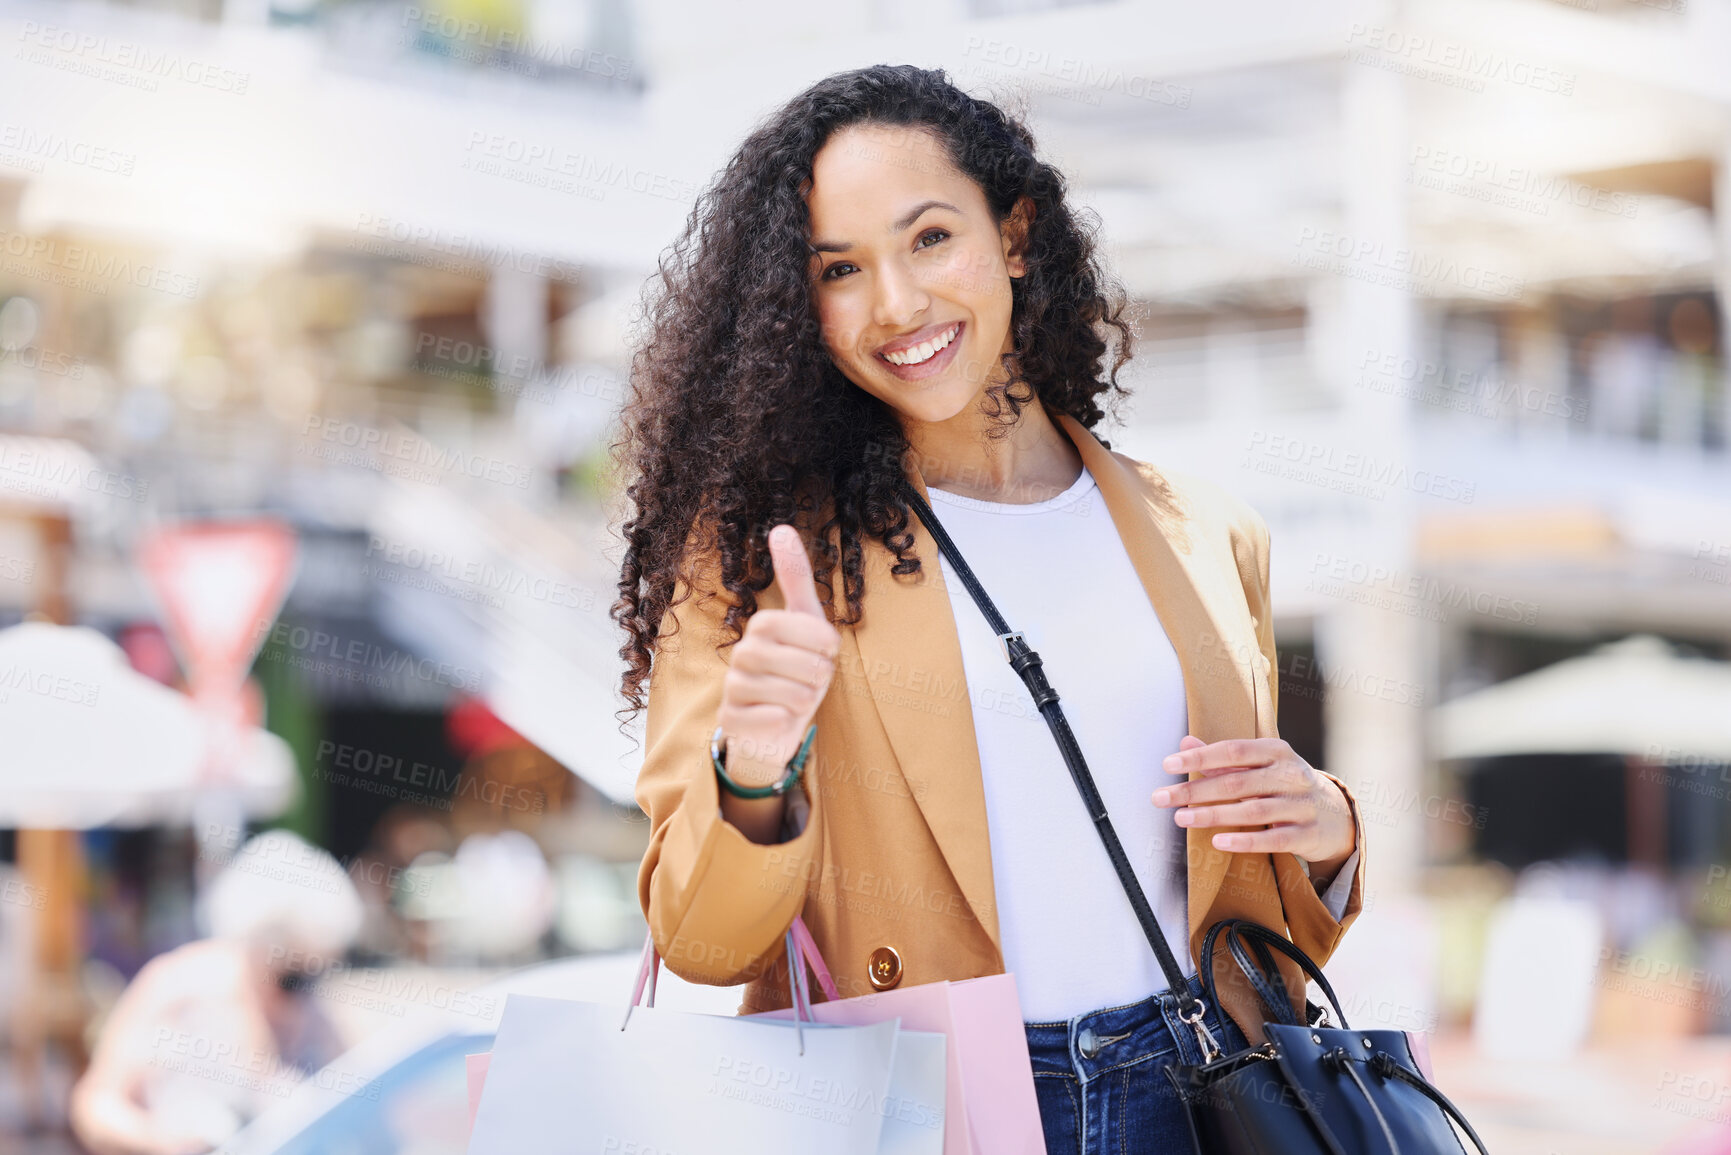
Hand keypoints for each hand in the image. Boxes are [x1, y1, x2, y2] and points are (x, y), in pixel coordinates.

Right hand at [716, 525, 840, 787]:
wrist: (778, 726)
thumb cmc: (797, 670)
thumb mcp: (805, 622)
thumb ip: (796, 578)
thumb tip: (780, 527)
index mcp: (761, 627)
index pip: (800, 628)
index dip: (822, 643)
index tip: (825, 653)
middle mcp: (740, 654)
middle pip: (796, 663)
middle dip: (816, 675)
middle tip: (813, 681)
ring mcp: (732, 688)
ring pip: (785, 695)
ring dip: (803, 700)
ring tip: (799, 699)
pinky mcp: (729, 721)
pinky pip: (766, 720)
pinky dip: (782, 721)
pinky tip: (779, 719)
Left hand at [1153, 736, 1355, 871]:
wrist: (1336, 813)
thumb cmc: (1285, 784)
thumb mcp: (1261, 765)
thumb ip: (1223, 758)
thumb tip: (1184, 743)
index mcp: (1277, 751)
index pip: (1233, 751)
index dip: (1199, 757)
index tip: (1168, 765)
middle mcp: (1291, 775)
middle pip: (1236, 783)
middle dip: (1195, 790)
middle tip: (1162, 798)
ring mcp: (1302, 805)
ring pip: (1252, 810)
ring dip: (1212, 815)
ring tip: (1181, 818)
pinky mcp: (1307, 834)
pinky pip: (1273, 839)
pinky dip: (1244, 841)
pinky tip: (1218, 841)